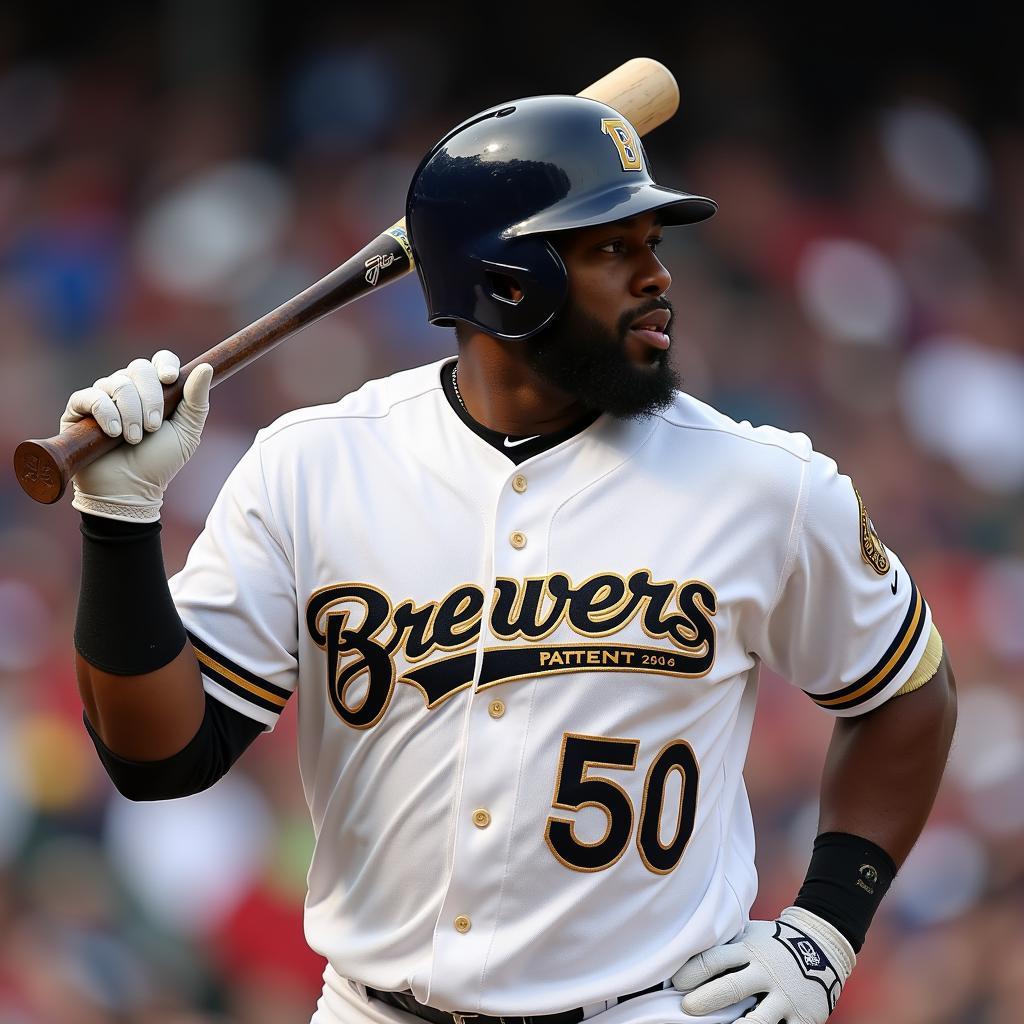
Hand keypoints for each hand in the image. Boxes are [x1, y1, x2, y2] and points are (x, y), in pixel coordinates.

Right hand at [61, 351, 213, 522]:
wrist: (130, 490)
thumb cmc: (159, 463)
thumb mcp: (186, 433)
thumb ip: (197, 402)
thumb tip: (205, 367)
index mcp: (155, 391)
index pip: (160, 361)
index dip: (165, 364)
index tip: (170, 379)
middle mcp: (128, 389)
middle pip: (139, 368)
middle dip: (150, 397)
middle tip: (153, 427)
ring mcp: (103, 397)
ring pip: (117, 383)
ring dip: (130, 412)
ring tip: (134, 438)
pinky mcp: (78, 410)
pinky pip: (91, 396)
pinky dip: (105, 412)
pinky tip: (113, 432)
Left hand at [672, 906, 854, 1023]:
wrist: (823, 944)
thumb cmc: (775, 941)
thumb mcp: (752, 933)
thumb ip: (728, 944)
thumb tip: (688, 950)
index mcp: (749, 949)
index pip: (715, 959)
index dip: (693, 971)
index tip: (677, 983)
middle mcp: (766, 972)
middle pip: (731, 988)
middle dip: (706, 999)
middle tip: (687, 1007)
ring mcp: (785, 996)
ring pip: (758, 1020)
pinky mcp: (803, 1017)